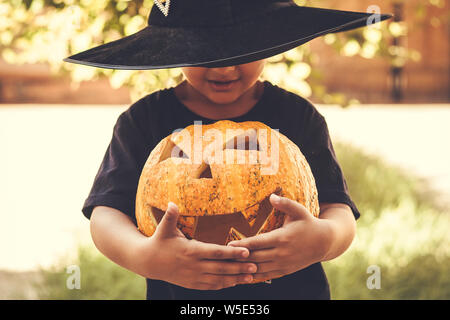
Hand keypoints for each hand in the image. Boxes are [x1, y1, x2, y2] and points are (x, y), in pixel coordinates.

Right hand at [135, 202, 256, 289]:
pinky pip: (211, 286)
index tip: (246, 251)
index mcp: (190, 251)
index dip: (231, 252)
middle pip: (221, 268)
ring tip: (251, 276)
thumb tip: (171, 202)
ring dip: (235, 279)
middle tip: (255, 266)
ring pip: (218, 279)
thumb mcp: (164, 228)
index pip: (215, 252)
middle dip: (239, 267)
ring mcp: (193, 277)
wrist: (148, 262)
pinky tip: (235, 282)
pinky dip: (224, 285)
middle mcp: (194, 265)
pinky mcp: (192, 284)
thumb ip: (170, 216)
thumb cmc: (159, 242)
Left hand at [227, 194, 332, 281]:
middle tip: (222, 257)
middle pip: (255, 257)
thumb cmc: (308, 223)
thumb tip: (272, 196)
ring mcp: (283, 264)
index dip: (242, 244)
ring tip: (228, 267)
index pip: (258, 242)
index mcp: (282, 237)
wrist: (324, 243)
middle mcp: (281, 253)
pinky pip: (266, 276)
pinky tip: (242, 276)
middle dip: (238, 258)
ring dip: (244, 269)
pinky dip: (254, 276)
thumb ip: (285, 203)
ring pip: (259, 269)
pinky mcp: (285, 271)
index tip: (228, 245)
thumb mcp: (299, 210)